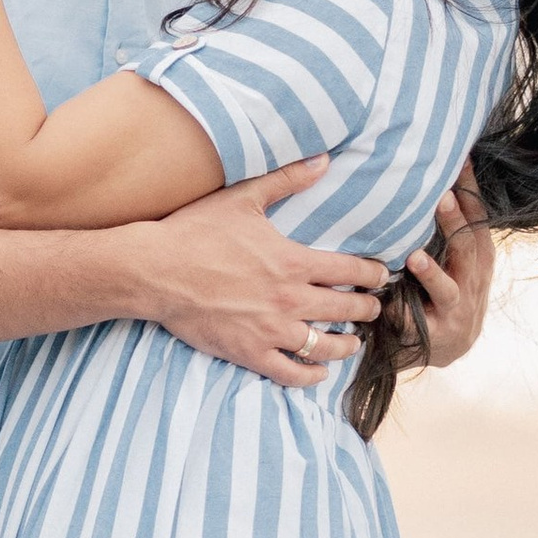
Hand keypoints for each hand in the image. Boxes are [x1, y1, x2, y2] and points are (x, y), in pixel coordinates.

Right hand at [135, 163, 386, 386]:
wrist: (156, 271)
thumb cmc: (197, 231)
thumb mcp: (243, 198)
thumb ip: (287, 180)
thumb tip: (322, 160)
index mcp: (293, 262)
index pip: (351, 271)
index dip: (373, 274)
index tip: (381, 276)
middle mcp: (290, 299)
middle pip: (346, 309)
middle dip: (366, 309)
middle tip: (372, 309)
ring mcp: (271, 330)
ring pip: (325, 346)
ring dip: (346, 345)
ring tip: (352, 342)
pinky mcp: (249, 352)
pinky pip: (290, 373)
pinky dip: (310, 376)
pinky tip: (318, 372)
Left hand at [403, 167, 495, 370]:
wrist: (449, 346)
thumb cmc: (445, 287)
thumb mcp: (455, 256)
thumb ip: (447, 224)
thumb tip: (430, 171)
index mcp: (479, 257)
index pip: (478, 219)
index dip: (471, 191)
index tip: (461, 161)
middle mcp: (474, 281)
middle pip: (466, 248)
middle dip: (454, 223)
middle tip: (441, 197)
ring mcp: (457, 310)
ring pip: (448, 289)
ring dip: (431, 274)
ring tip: (414, 258)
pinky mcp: (438, 336)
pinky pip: (417, 323)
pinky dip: (402, 312)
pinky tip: (388, 304)